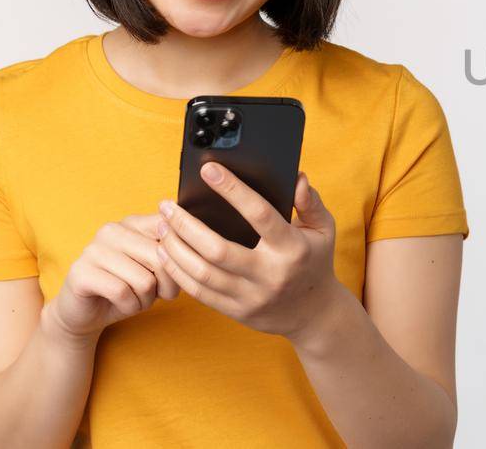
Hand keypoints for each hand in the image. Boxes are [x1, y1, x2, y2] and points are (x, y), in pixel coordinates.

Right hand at [46, 213, 180, 344]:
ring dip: (146, 299)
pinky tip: (122, 305)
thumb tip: (195, 251)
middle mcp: (112, 230)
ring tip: (135, 299)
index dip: (180, 260)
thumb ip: (172, 255)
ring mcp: (93, 249)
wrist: (86, 313)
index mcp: (133, 223)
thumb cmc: (128, 289)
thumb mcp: (155, 269)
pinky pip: (122, 292)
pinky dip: (130, 307)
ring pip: (144, 280)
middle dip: (167, 286)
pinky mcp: (80, 272)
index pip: (170, 230)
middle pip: (160, 257)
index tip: (174, 274)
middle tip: (157, 295)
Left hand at [156, 162, 341, 342]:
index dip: (232, 190)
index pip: (259, 214)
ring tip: (162, 226)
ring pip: (202, 272)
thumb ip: (310, 201)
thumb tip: (297, 177)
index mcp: (292, 248)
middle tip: (167, 205)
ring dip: (175, 247)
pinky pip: (199, 292)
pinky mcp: (236, 311)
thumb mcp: (323, 229)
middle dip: (185, 225)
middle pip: (217, 249)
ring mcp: (251, 296)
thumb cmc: (315, 262)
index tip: (209, 170)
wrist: (315, 314)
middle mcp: (270, 273)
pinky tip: (166, 252)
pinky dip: (177, 271)